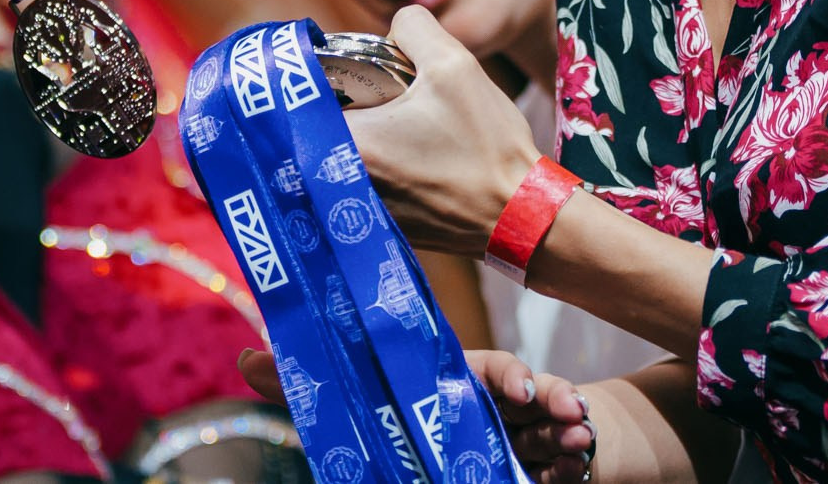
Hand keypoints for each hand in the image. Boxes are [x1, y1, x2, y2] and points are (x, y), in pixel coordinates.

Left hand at [242, 349, 596, 483]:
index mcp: (460, 382)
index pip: (491, 370)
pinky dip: (573, 464)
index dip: (512, 375)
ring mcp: (524, 432)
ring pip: (552, 426)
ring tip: (581, 442)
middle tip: (571, 414)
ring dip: (569, 433)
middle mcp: (497, 402)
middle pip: (530, 396)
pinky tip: (578, 464)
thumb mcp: (364, 409)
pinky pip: (562, 463)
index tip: (524, 390)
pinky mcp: (541, 463)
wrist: (498, 449)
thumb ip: (308, 390)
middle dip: (553, 400)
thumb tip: (246, 361)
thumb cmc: (415, 421)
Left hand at [345, 7, 543, 256]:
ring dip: (367, 135)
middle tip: (386, 93)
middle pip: (323, 126)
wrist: (521, 218)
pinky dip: (383, 165)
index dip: (328, 73)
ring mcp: (361, 212)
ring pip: (344, 155)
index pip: (308, 98)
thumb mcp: (453, 64)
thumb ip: (412, 27)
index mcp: (350, 144)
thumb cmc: (487, 144)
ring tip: (408, 127)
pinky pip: (366, 182)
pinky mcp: (382, 226)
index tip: (357, 66)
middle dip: (351, 103)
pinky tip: (419, 158)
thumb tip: (394, 28)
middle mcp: (342, 185)